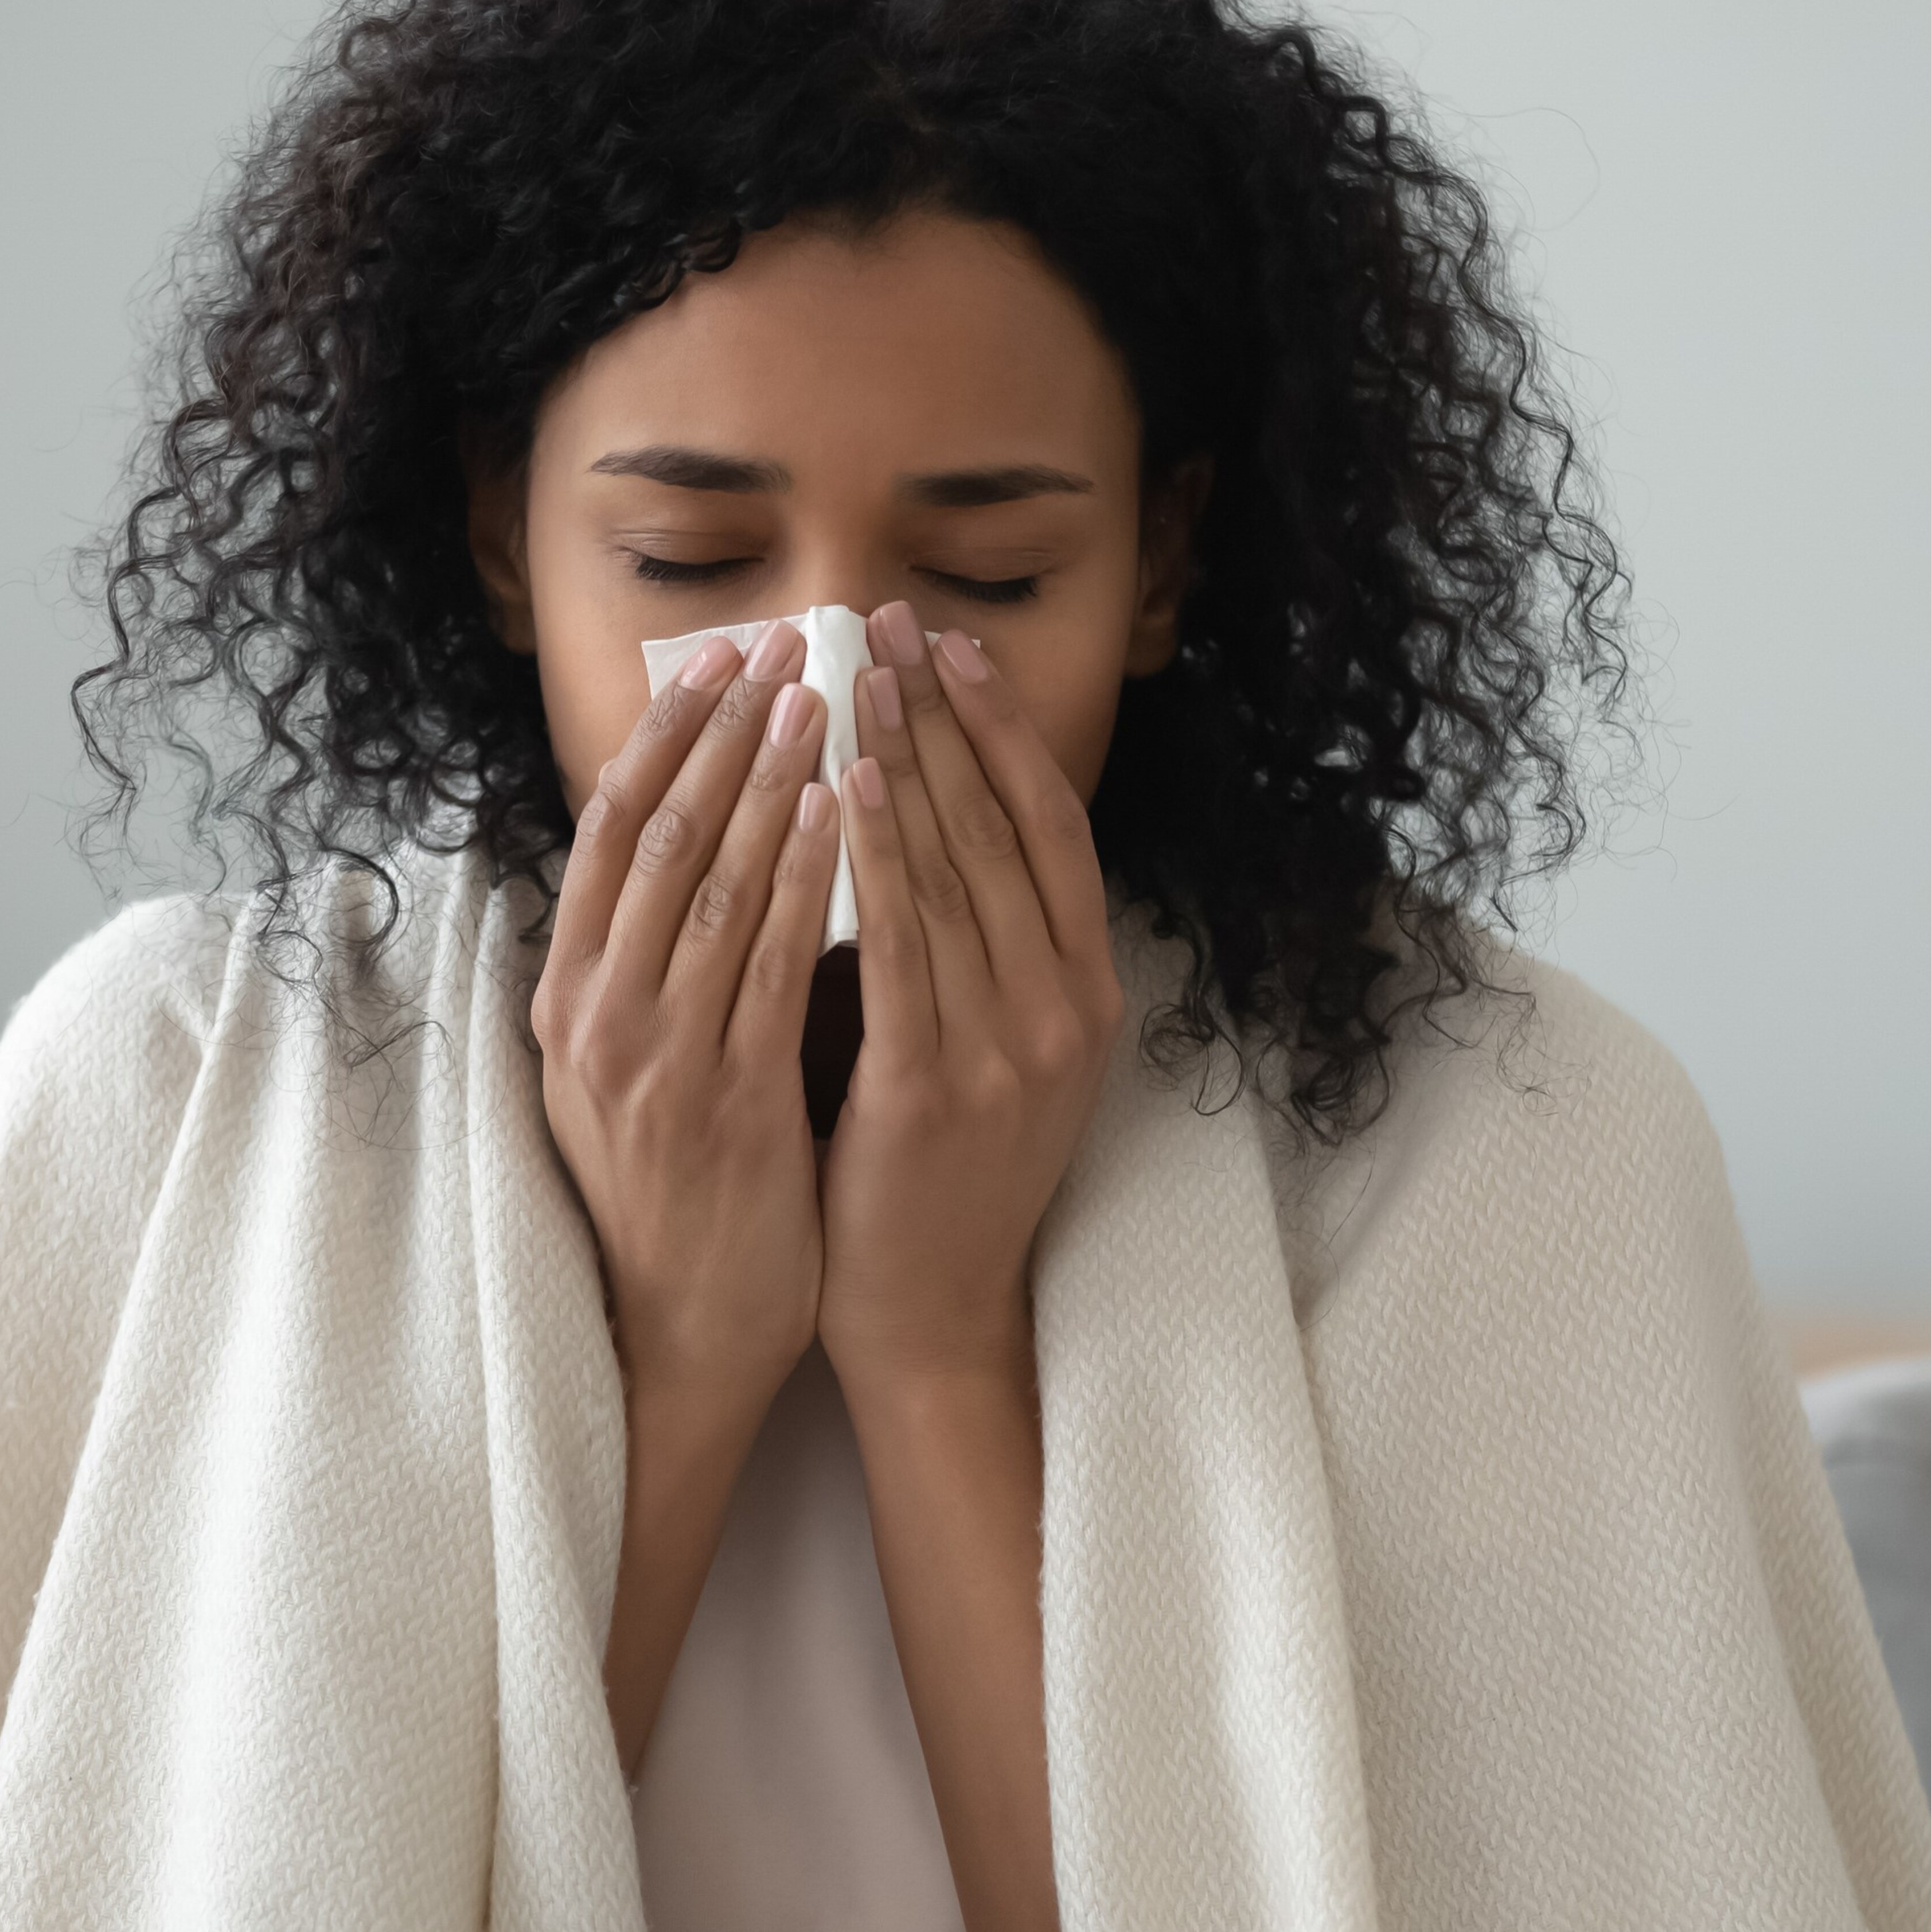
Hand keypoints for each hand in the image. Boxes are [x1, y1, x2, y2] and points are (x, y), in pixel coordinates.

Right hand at [532, 619, 839, 1401]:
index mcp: (567, 997)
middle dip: (720, 731)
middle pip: (655, 834)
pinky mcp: (723, 1098)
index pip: (608, 831)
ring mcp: (654, 1056)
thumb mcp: (622, 1067)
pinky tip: (841, 812)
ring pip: (710, 883)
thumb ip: (645, 966)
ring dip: (767, 780)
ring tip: (821, 698)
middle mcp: (595, 1013)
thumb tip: (690, 848)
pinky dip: (804, 877)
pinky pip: (767, 965)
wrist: (676, 1330)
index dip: (662, 737)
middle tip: (781, 645)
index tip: (714, 662)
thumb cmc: (669, 1190)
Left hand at [816, 602, 1124, 1390]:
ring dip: (907, 760)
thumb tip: (910, 807)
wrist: (930, 1306)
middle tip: (891, 625)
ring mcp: (1011, 1049)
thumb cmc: (937, 1166)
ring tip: (861, 674)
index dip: (1004, 730)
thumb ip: (969, 940)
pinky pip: (905, 947)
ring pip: (957, 872)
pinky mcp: (938, 1088)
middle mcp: (1065, 1008)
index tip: (952, 649)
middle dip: (943, 718)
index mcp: (1085, 990)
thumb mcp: (990, 1042)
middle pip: (1004, 829)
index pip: (1051, 827)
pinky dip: (877, 859)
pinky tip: (845, 785)